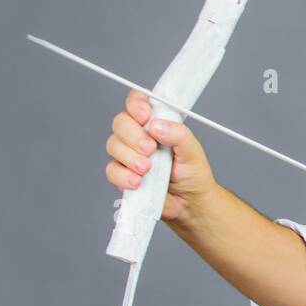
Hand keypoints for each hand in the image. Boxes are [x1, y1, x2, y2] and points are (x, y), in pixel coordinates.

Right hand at [104, 88, 215, 221]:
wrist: (190, 203)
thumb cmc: (193, 173)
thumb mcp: (193, 151)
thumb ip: (178, 134)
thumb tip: (156, 125)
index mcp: (157, 123)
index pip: (138, 102)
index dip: (136, 104)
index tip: (145, 116)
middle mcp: (139, 135)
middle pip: (121, 122)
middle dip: (133, 135)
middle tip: (151, 150)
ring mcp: (129, 155)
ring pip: (113, 145)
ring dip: (129, 157)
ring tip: (148, 169)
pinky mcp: (123, 174)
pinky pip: (112, 170)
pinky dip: (123, 175)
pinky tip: (137, 182)